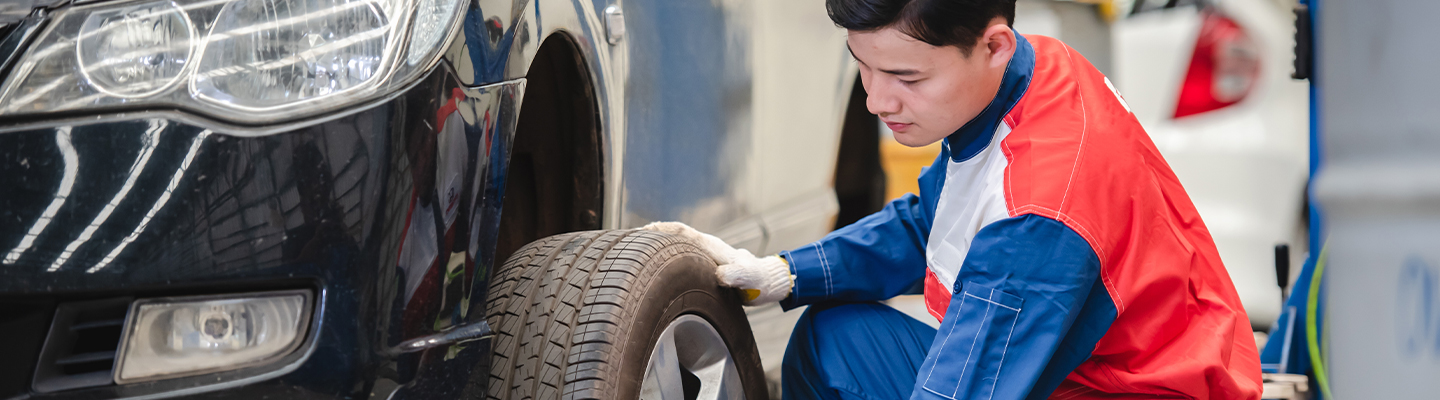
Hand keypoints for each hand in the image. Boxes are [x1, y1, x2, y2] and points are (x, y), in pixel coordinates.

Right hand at [640, 222, 793, 304]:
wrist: (766, 281)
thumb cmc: (757, 279)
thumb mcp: (748, 278)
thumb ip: (736, 276)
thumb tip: (720, 275)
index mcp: (710, 246)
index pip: (681, 232)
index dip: (661, 230)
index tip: (642, 232)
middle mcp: (703, 248)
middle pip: (672, 236)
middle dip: (651, 236)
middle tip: (627, 242)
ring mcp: (702, 256)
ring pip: (674, 247)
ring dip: (656, 247)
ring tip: (633, 253)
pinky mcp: (702, 266)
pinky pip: (678, 258)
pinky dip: (664, 259)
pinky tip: (654, 269)